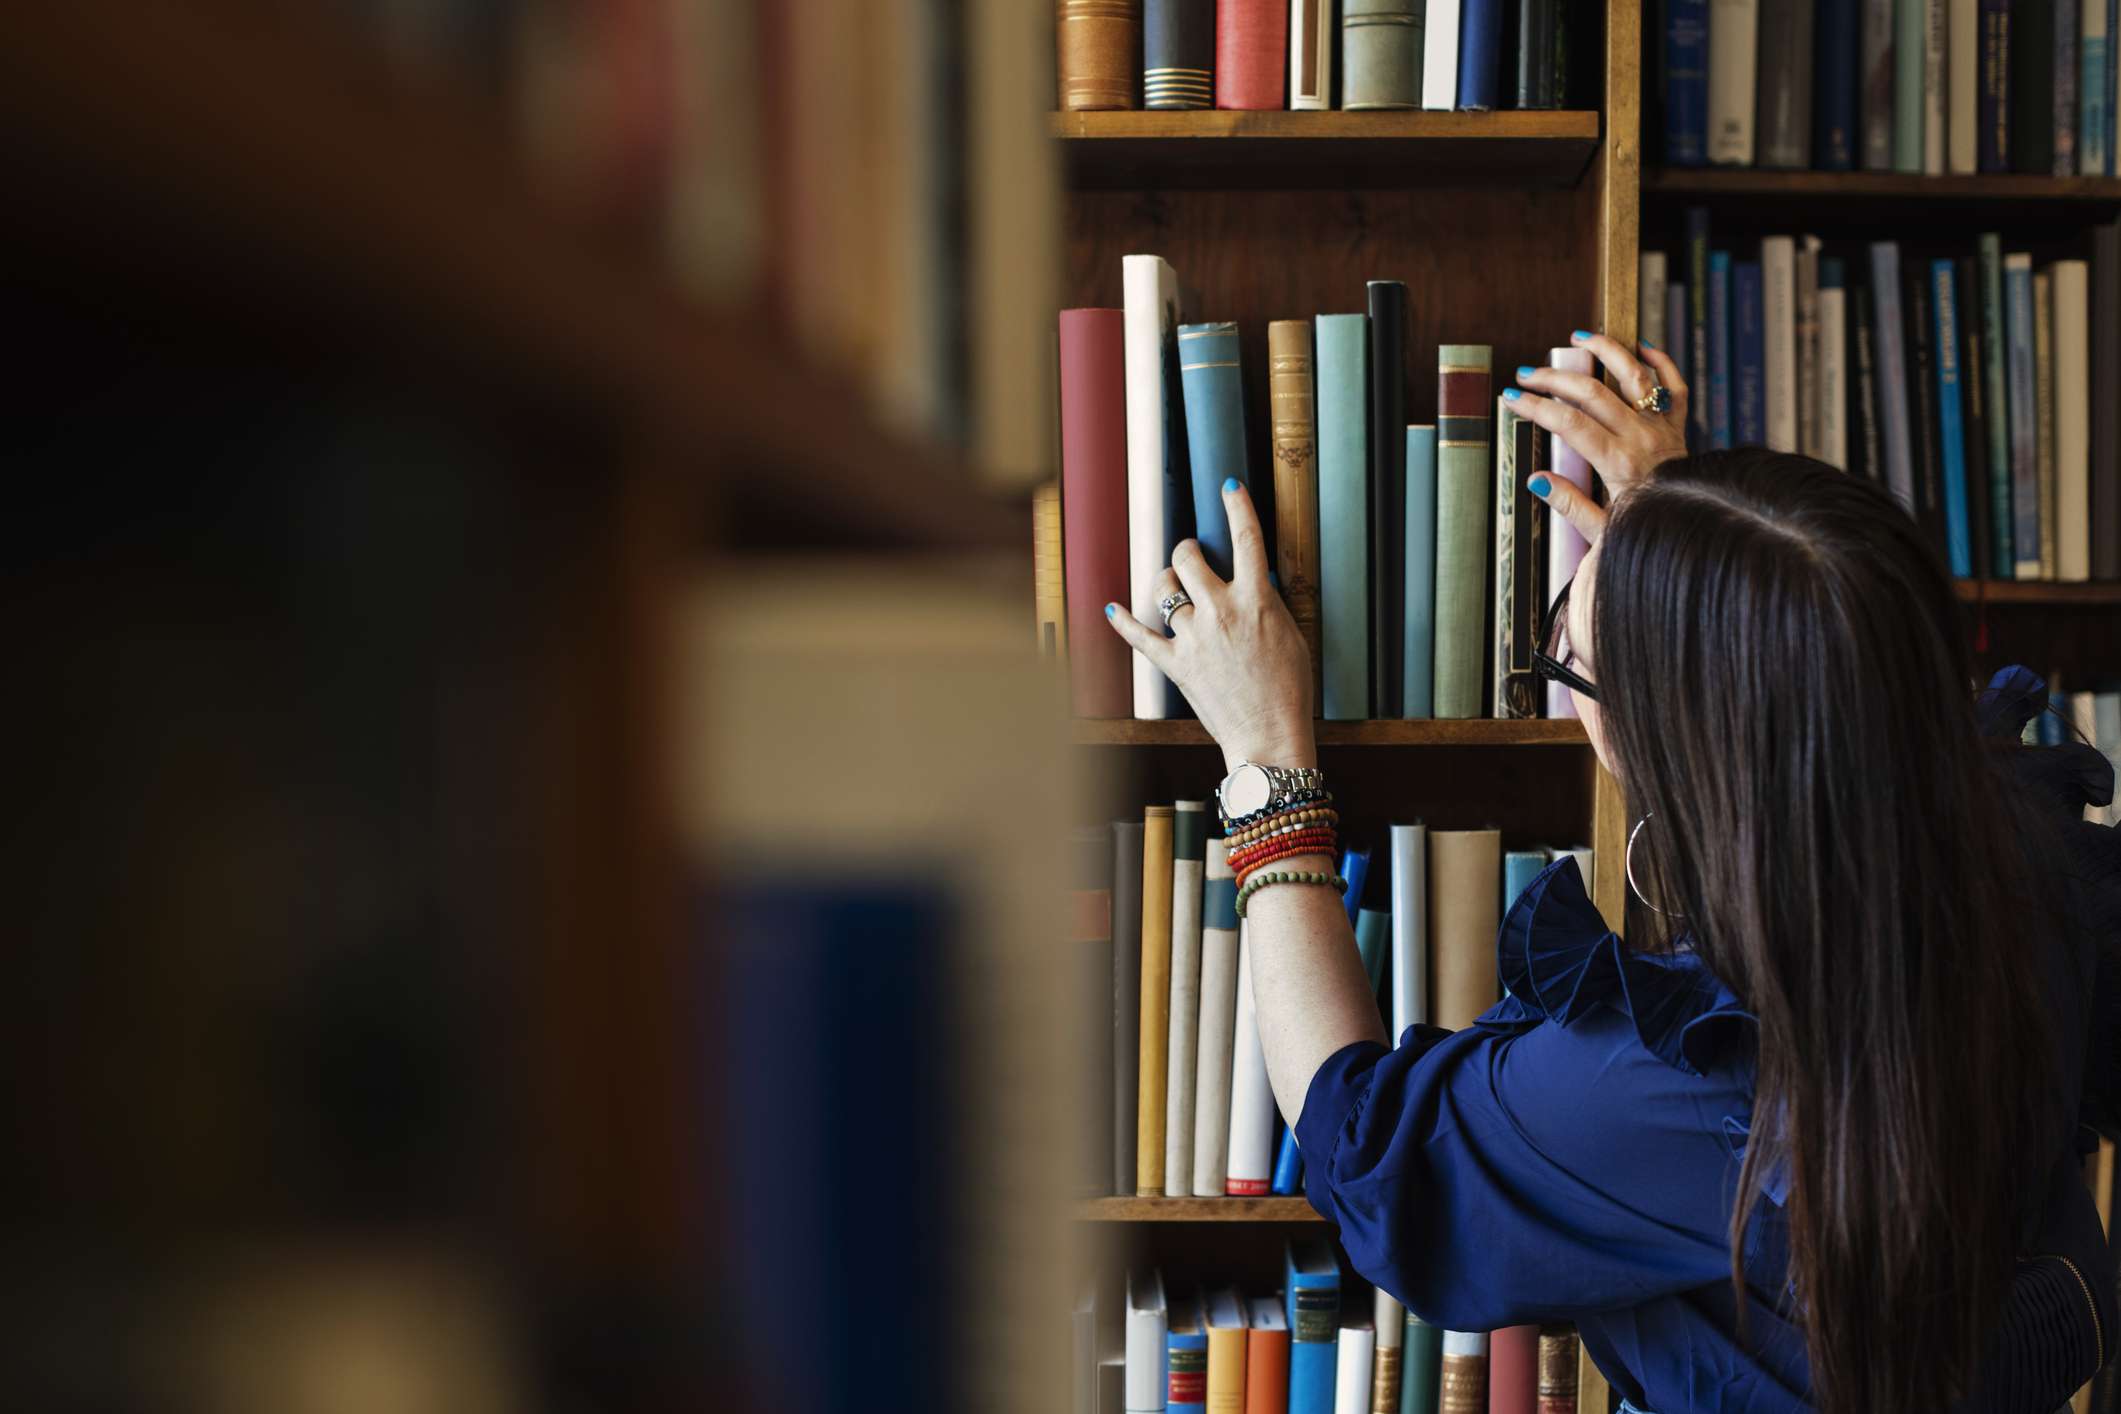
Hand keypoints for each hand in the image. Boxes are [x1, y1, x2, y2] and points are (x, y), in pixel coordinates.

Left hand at [1105, 479, 1315, 771]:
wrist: (1270, 734)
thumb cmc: (1289, 689)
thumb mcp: (1290, 634)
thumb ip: (1267, 603)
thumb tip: (1253, 582)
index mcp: (1255, 600)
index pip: (1247, 539)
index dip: (1237, 507)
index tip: (1229, 487)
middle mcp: (1220, 611)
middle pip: (1188, 558)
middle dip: (1187, 550)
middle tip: (1191, 555)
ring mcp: (1193, 637)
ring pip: (1164, 590)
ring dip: (1166, 582)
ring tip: (1173, 586)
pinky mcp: (1175, 664)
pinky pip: (1140, 636)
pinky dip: (1123, 621)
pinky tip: (1112, 608)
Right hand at [1507, 331, 1688, 529]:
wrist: (1690, 530)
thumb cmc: (1644, 531)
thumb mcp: (1599, 531)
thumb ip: (1569, 504)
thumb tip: (1536, 479)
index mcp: (1618, 463)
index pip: (1569, 424)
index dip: (1536, 407)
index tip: (1512, 399)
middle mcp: (1641, 438)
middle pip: (1593, 392)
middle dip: (1554, 378)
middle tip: (1527, 374)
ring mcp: (1662, 427)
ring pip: (1635, 375)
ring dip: (1607, 351)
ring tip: (1580, 337)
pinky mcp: (1677, 426)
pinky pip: (1675, 386)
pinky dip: (1661, 362)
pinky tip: (1641, 347)